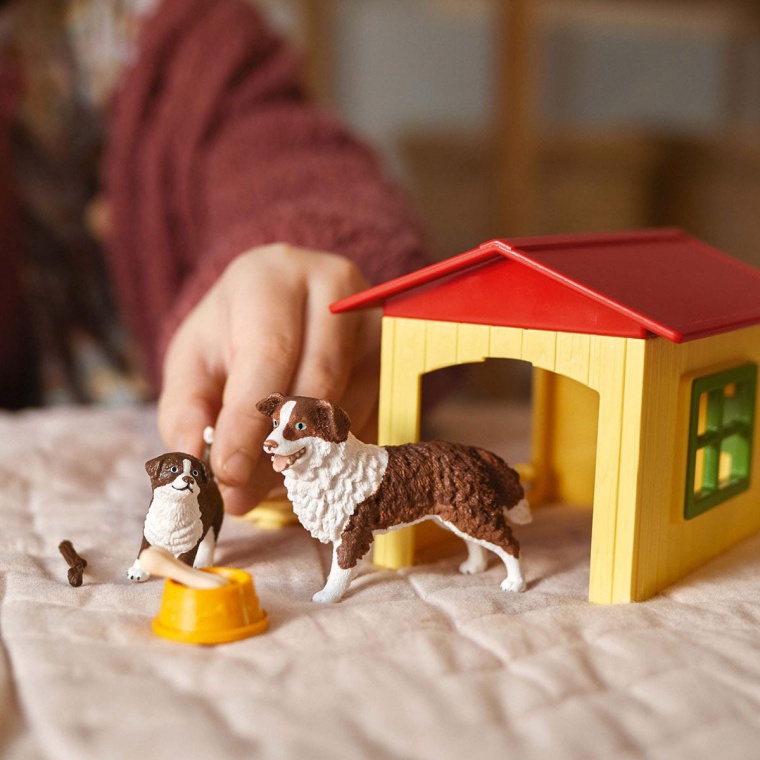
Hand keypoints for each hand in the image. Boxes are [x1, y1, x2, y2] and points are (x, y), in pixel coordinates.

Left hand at [157, 244, 380, 513]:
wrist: (280, 305)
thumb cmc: (231, 333)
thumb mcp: (192, 362)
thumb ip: (185, 412)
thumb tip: (199, 465)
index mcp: (273, 276)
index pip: (269, 352)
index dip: (248, 418)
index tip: (227, 471)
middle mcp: (334, 289)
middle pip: (319, 378)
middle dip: (279, 443)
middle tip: (245, 487)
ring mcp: (372, 322)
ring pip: (348, 405)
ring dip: (303, 454)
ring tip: (261, 475)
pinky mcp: (393, 358)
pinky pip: (369, 418)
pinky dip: (330, 450)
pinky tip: (299, 454)